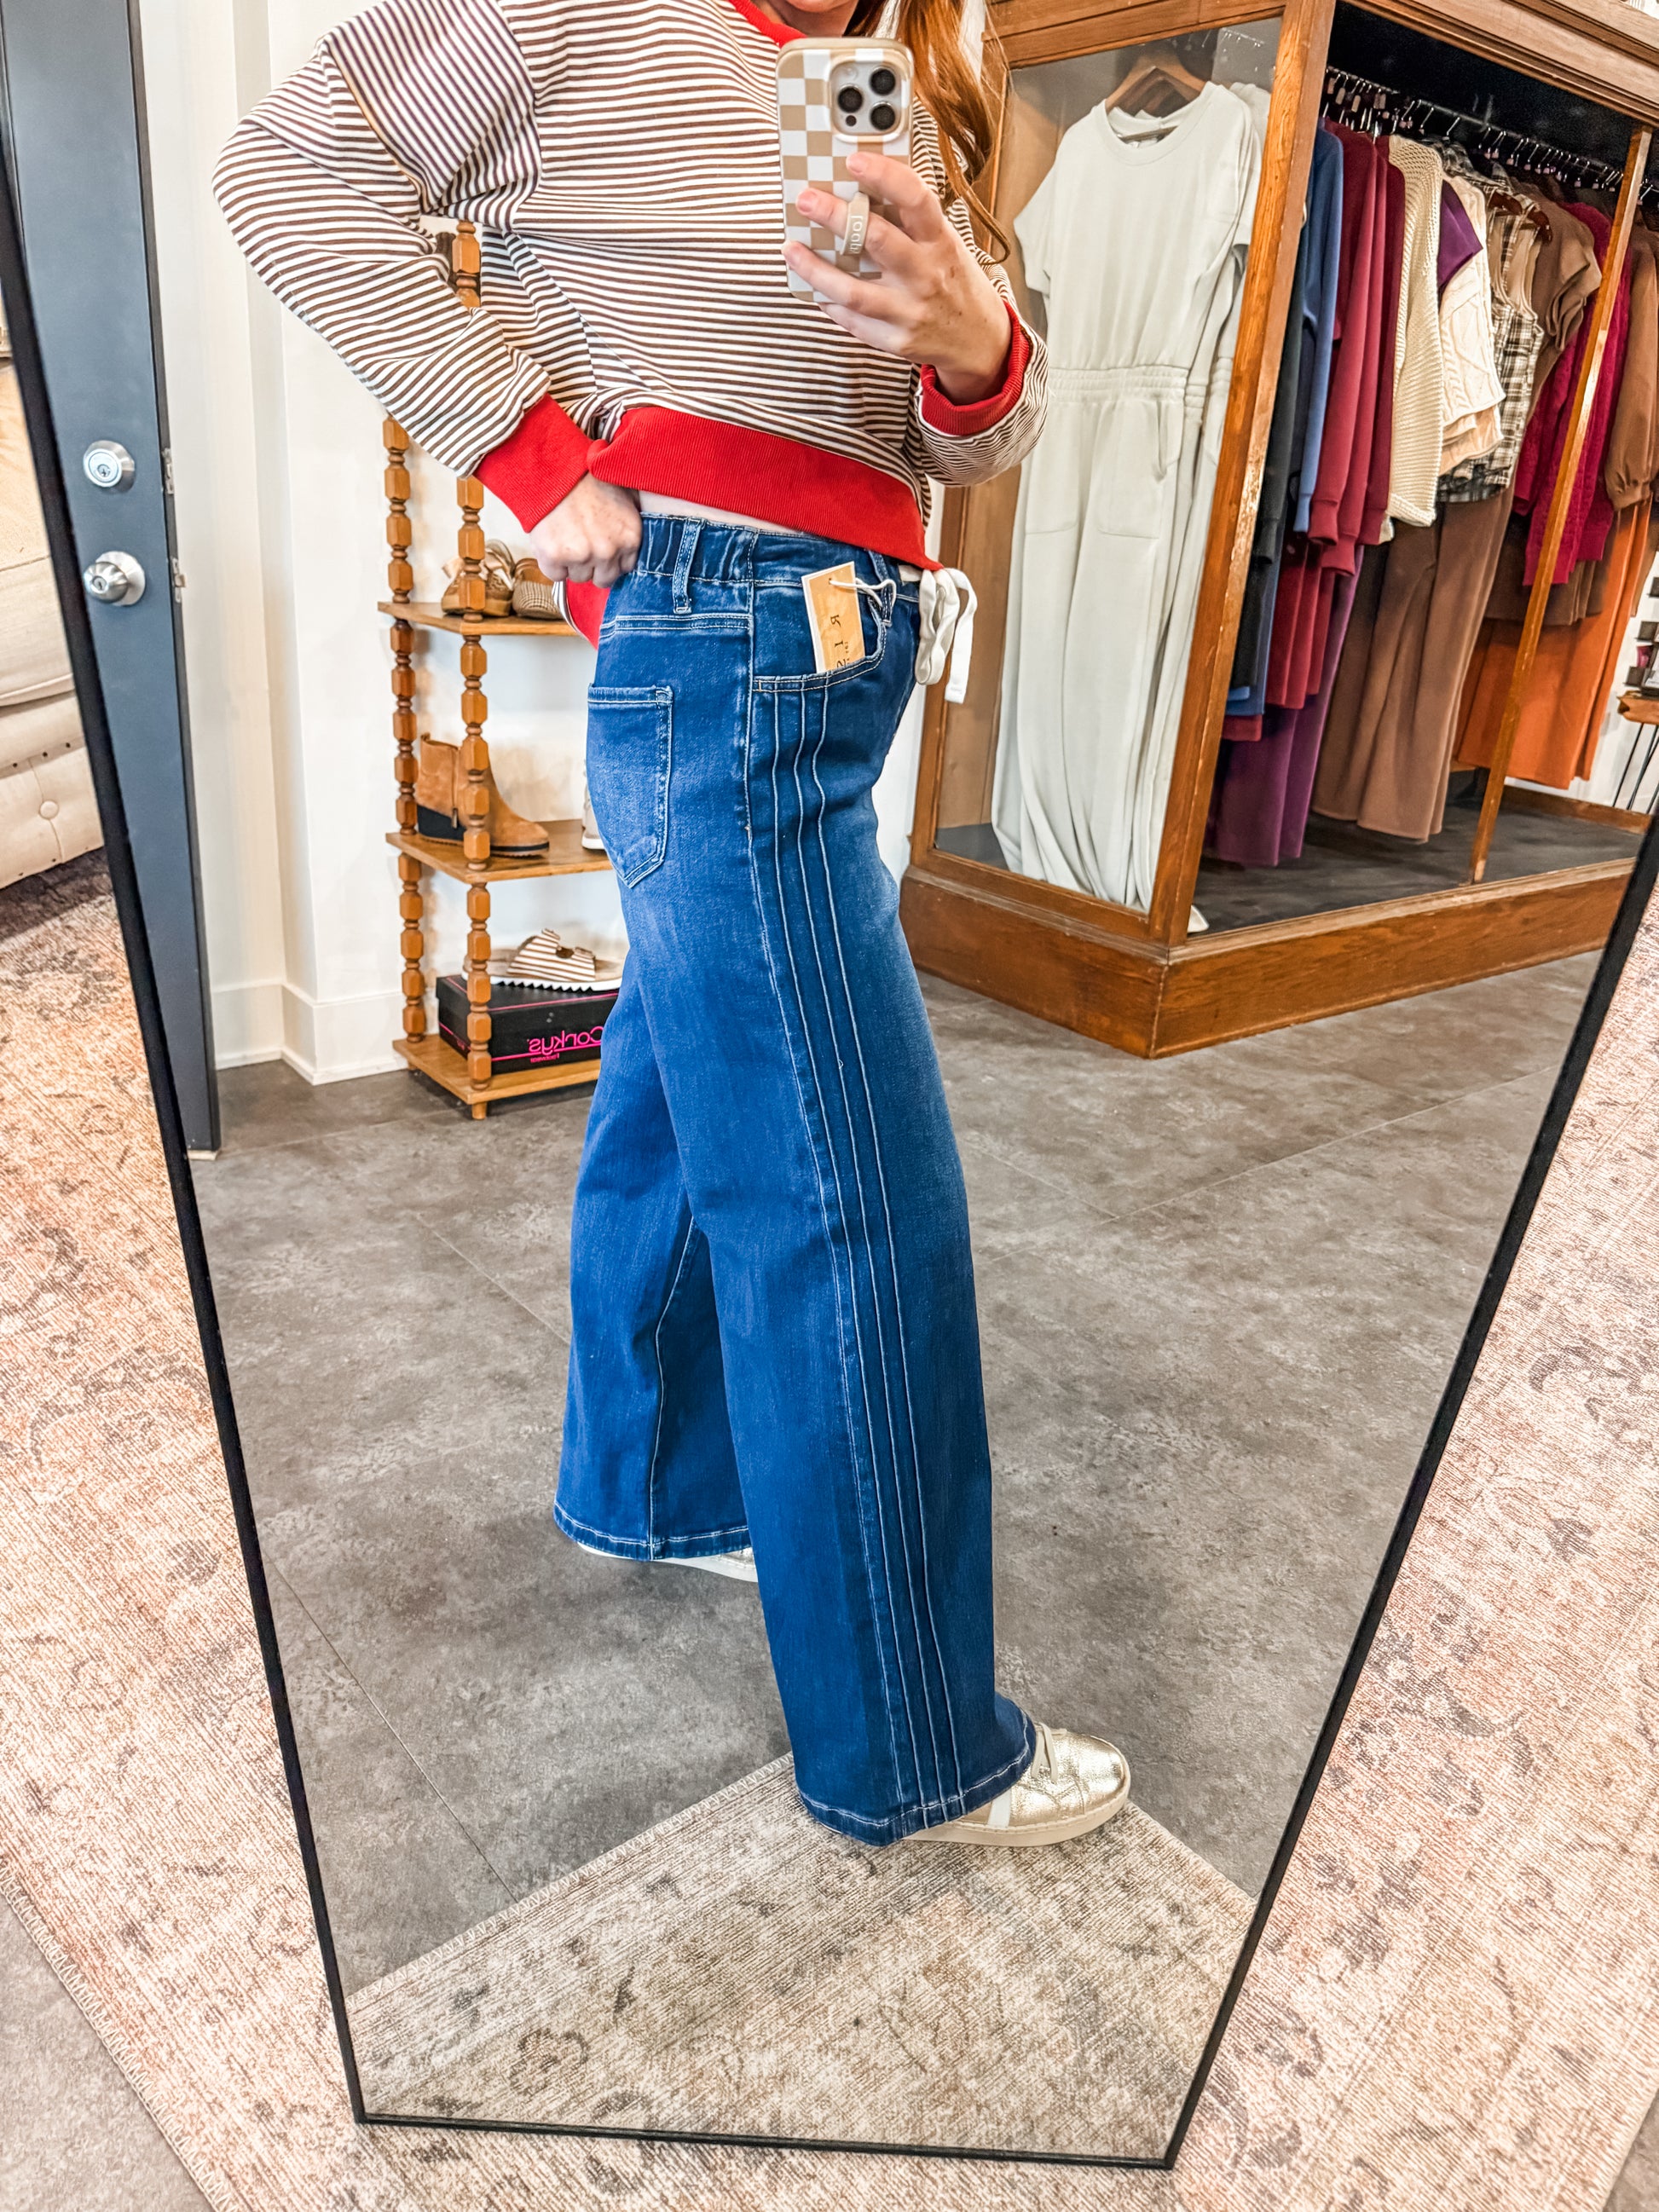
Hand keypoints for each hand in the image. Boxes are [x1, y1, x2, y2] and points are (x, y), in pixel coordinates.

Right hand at [529, 475, 640, 586]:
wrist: (555, 469)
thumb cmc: (587, 480)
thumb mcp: (625, 497)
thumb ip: (630, 527)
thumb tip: (630, 546)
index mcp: (629, 538)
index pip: (623, 569)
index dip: (610, 560)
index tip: (599, 546)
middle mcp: (608, 551)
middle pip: (603, 579)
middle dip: (593, 565)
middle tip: (581, 541)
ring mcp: (582, 555)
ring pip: (578, 577)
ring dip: (572, 563)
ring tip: (566, 536)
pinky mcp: (555, 557)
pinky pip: (555, 575)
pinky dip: (552, 563)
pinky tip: (553, 541)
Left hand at [784, 151, 1011, 402]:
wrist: (978, 339)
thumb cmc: (953, 280)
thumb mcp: (945, 243)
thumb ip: (910, 221)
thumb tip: (861, 188)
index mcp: (940, 242)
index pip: (914, 199)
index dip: (884, 175)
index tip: (853, 159)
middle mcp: (925, 276)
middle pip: (876, 240)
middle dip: (837, 216)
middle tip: (806, 199)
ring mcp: (909, 311)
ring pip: (853, 290)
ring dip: (815, 268)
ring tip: (791, 248)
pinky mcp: (894, 340)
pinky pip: (851, 320)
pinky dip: (827, 300)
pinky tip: (810, 285)